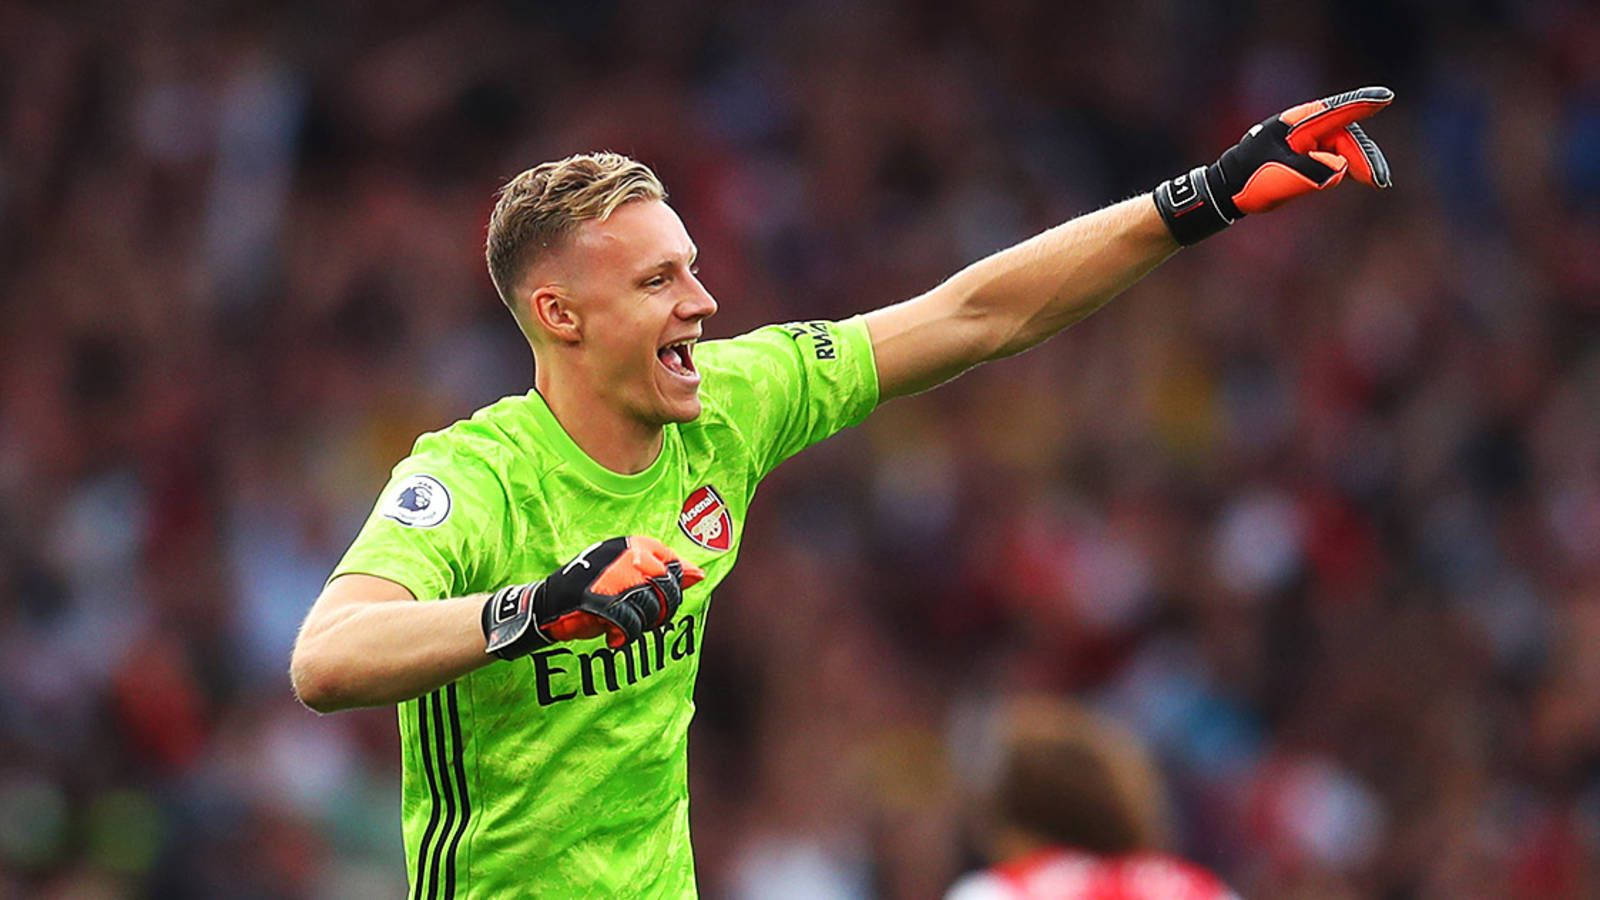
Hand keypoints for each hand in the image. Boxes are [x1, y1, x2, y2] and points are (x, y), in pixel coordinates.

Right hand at [482, 536, 705, 658]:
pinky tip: (612, 637)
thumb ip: (661, 574)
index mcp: (632, 544)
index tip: (663, 599)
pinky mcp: (601, 601)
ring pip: (650, 609)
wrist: (547, 606)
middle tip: (641, 619)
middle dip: (659, 611)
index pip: (672, 562)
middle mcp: (626, 556)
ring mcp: (613, 578)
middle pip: (667, 589)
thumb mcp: (627, 575)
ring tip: (622, 626)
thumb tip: (699, 575)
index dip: (674, 585)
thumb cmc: (590, 591)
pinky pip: (629, 625)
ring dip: (639, 626)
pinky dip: (622, 636)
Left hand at [1153, 86, 1393, 244]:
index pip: (1335, 111)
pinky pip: (1336, 153)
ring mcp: (1307, 138)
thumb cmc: (1249, 179)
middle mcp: (1304, 126)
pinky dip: (1350, 165)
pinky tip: (1363, 176)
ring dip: (1361, 162)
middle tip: (1379, 181)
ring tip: (1377, 181)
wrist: (1228, 189)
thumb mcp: (1280, 178)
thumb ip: (1312, 172)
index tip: (1385, 97)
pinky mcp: (1308, 151)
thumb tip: (1341, 170)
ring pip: (1344, 145)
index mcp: (1296, 124)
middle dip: (1365, 155)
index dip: (1362, 103)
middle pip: (1345, 134)